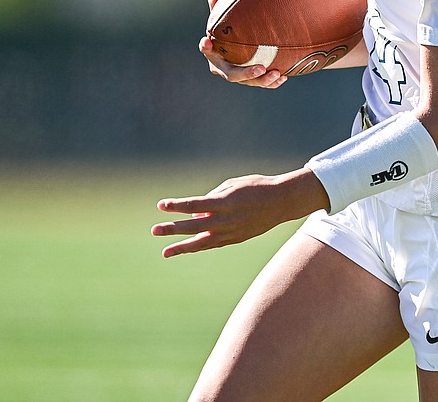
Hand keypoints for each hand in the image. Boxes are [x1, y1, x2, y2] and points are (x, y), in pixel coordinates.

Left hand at [151, 168, 328, 257]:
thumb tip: (194, 214)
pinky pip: (214, 244)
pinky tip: (187, 247)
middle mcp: (227, 219)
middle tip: (155, 230)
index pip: (195, 204)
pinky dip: (200, 245)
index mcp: (226, 201)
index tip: (162, 205)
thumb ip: (211, 198)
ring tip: (165, 252)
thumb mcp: (232, 185)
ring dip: (182, 247)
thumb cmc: (256, 187)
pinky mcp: (236, 239)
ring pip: (202, 242)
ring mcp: (232, 231)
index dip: (177, 206)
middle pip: (194, 226)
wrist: (282, 201)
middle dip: (173, 229)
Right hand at [201, 0, 286, 88]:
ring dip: (263, 80)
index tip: (206, 40)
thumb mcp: (225, 19)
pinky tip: (283, 77)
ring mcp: (237, 76)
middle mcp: (222, 67)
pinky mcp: (249, 80)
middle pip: (231, 74)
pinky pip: (260, 83)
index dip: (205, 47)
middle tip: (261, 68)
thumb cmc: (229, 30)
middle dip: (246, 73)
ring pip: (248, 82)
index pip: (206, 50)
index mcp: (213, 52)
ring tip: (277, 74)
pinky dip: (272, 82)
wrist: (237, 46)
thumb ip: (219, 8)